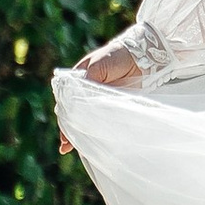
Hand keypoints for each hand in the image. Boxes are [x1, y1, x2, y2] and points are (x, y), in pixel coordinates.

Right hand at [58, 33, 147, 151]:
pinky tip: (92, 141)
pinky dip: (98, 129)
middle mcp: (87, 91)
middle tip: (66, 145)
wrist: (141, 56)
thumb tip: (77, 104)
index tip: (63, 132)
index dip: (64, 117)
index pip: (67, 101)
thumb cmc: (116, 57)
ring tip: (74, 148)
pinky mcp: (114, 105)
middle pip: (75, 113)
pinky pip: (104, 119)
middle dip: (70, 128)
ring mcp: (101, 99)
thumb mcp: (97, 67)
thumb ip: (86, 83)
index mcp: (79, 80)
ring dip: (82, 132)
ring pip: (88, 118)